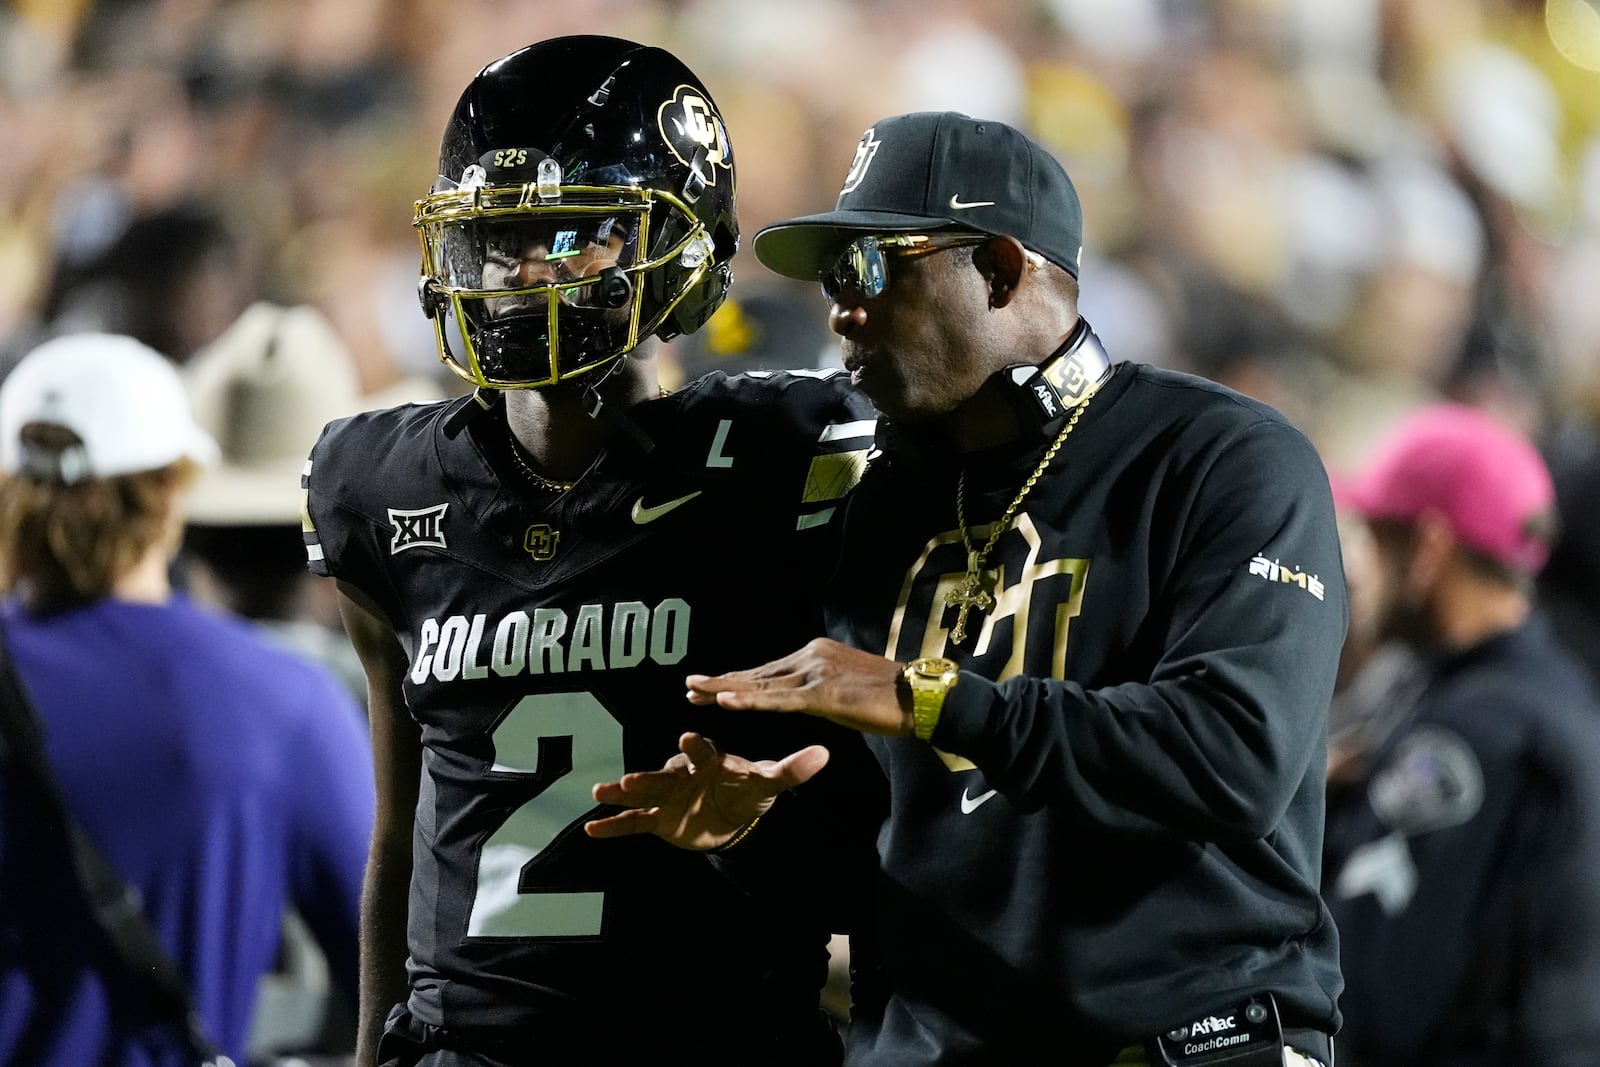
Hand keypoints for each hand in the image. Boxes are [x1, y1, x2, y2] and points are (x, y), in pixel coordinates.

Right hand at [584, 732, 829, 848]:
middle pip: (665, 774)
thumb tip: (825, 753)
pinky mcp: (658, 819)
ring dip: (623, 794)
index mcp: (710, 761)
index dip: (696, 747)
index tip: (688, 738)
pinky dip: (614, 827)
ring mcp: (667, 797)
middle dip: (648, 777)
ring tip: (601, 794)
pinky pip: (633, 823)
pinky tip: (591, 831)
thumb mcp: (768, 782)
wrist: (731, 813)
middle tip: (631, 777)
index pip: (703, 752)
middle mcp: (683, 774)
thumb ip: (792, 769)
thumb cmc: (747, 788)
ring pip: (643, 795)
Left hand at [685, 637, 912, 735]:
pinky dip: (749, 701)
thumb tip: (804, 697)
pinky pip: (779, 700)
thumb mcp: (846, 690)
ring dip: (724, 690)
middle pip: (758, 674)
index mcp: (816, 654)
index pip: (768, 670)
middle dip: (721, 683)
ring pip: (761, 685)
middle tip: (689, 687)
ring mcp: (816, 673)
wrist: (921, 698)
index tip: (709, 687)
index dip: (737, 680)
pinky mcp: (823, 694)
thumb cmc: (889, 700)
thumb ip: (821, 690)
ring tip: (695, 692)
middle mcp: (812, 656)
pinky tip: (725, 701)